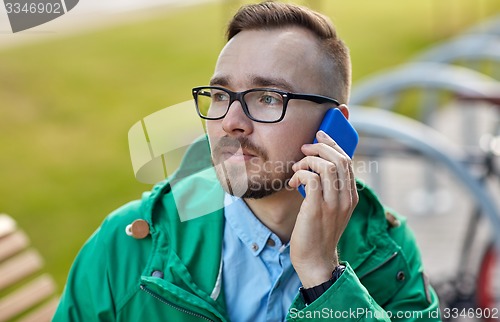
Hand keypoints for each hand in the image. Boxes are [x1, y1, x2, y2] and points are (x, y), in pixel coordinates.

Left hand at [288, 130, 358, 287]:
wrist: (315, 260)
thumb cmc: (318, 231)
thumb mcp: (331, 208)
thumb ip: (330, 189)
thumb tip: (316, 165)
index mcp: (351, 196)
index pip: (347, 161)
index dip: (333, 143)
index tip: (319, 134)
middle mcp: (346, 199)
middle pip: (339, 159)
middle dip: (319, 147)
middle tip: (304, 148)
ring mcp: (333, 205)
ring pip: (326, 167)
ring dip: (307, 162)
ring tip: (296, 169)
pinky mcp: (317, 209)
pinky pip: (311, 180)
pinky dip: (300, 174)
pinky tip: (293, 182)